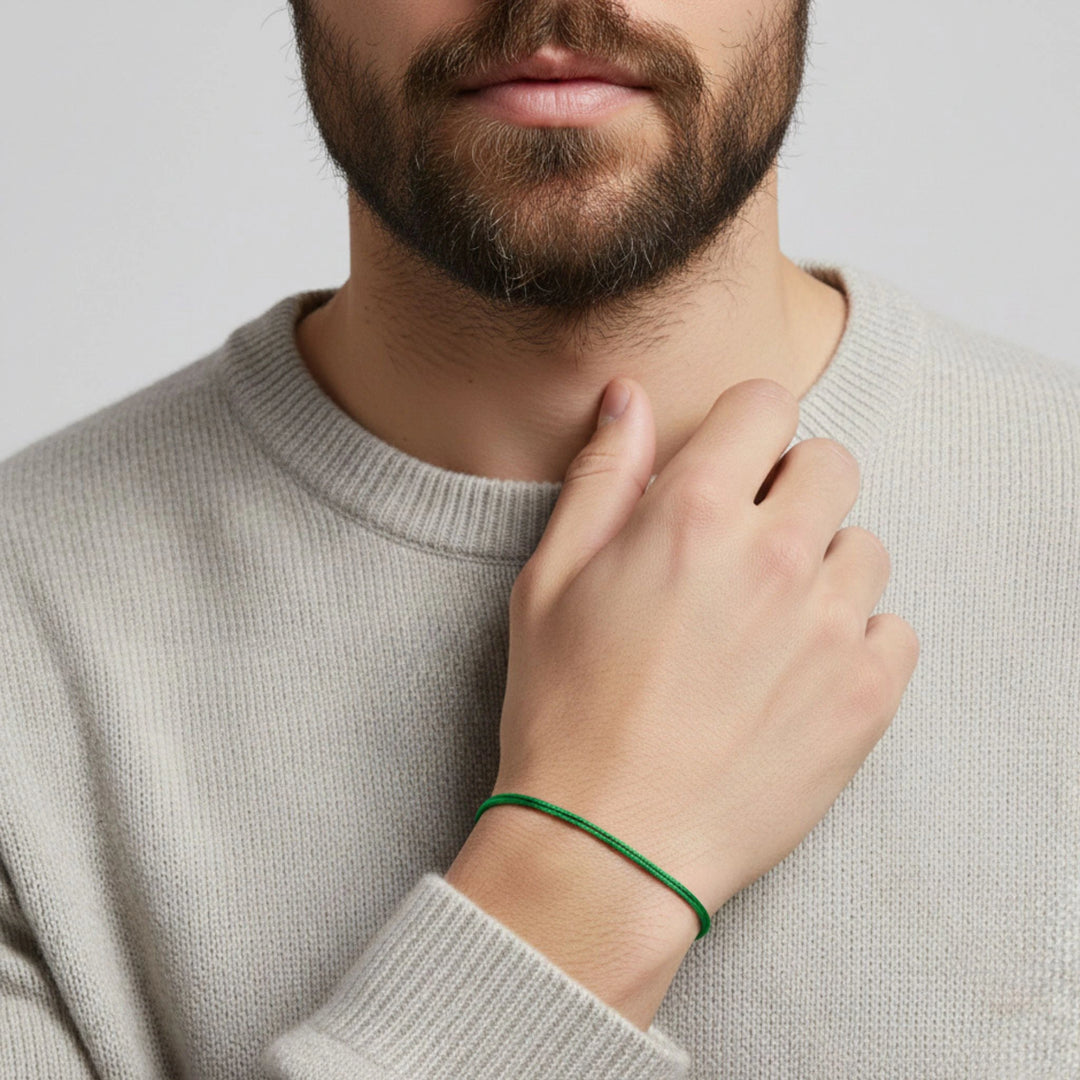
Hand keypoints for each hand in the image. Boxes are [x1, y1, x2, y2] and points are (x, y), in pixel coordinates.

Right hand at [487, 376, 919, 921]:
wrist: (609, 843)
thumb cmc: (566, 710)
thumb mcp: (551, 579)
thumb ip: (602, 477)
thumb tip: (628, 397)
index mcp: (694, 515)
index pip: (767, 406)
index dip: (744, 428)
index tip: (729, 465)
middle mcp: (776, 557)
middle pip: (831, 465)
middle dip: (790, 487)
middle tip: (745, 544)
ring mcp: (830, 627)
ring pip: (865, 545)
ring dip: (824, 564)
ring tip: (769, 619)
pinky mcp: (866, 695)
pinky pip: (894, 628)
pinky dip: (856, 637)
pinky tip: (800, 672)